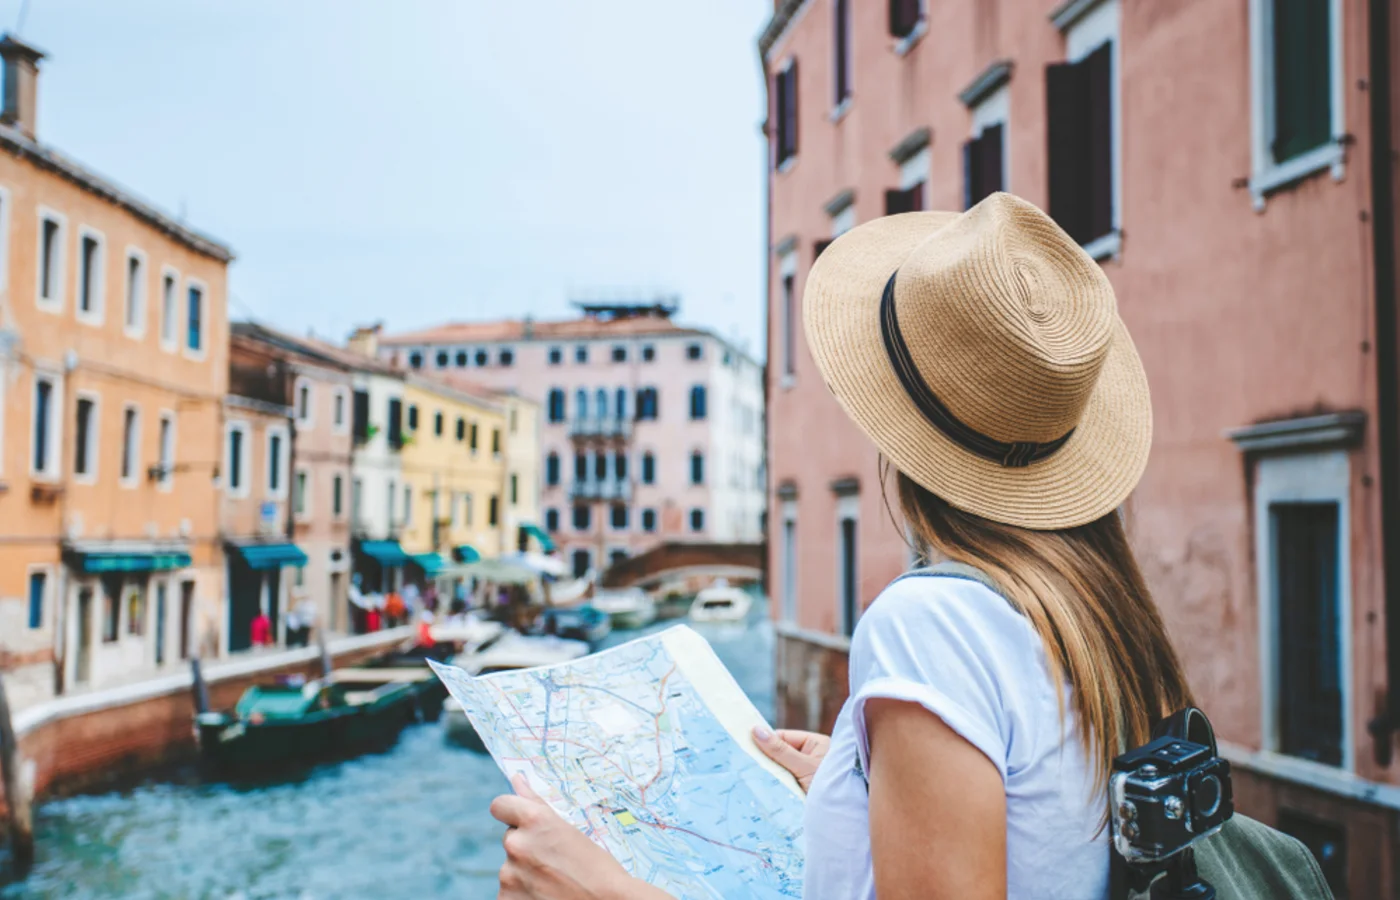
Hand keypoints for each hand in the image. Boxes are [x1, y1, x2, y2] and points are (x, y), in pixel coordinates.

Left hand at [489, 775, 661, 899]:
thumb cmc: (598, 869)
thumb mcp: (572, 831)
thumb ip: (537, 804)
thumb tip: (517, 779)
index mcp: (535, 820)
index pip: (500, 806)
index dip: (510, 812)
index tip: (521, 821)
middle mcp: (517, 844)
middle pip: (512, 840)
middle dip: (527, 849)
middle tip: (555, 863)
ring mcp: (509, 876)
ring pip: (510, 869)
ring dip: (525, 875)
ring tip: (555, 884)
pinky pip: (509, 893)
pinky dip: (522, 896)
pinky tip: (546, 898)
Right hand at [752, 726, 829, 792]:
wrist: (844, 818)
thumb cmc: (830, 786)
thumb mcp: (803, 766)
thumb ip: (779, 750)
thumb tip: (756, 730)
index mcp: (815, 744)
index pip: (783, 737)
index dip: (765, 742)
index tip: (745, 747)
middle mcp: (811, 757)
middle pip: (780, 753)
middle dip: (766, 760)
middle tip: (745, 765)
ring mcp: (805, 774)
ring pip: (780, 770)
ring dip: (770, 776)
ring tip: (752, 778)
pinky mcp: (801, 790)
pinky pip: (783, 784)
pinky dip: (775, 787)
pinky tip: (763, 790)